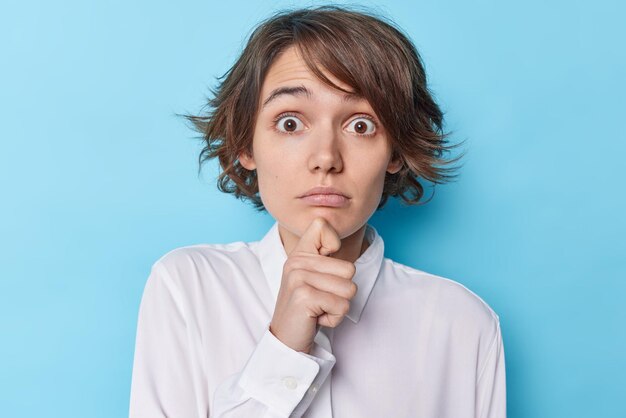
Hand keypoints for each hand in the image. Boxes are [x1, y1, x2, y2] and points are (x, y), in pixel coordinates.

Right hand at [269, 217, 357, 353]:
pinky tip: (316, 318)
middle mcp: (296, 261)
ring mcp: (298, 277)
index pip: (322, 225)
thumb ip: (323, 256)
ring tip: (318, 308)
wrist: (287, 339)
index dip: (334, 245)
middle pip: (349, 269)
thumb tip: (333, 234)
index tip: (324, 270)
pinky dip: (334, 318)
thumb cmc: (308, 308)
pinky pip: (342, 305)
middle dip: (341, 291)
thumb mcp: (313, 277)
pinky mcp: (304, 296)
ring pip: (349, 289)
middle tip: (320, 300)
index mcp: (299, 253)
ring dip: (338, 306)